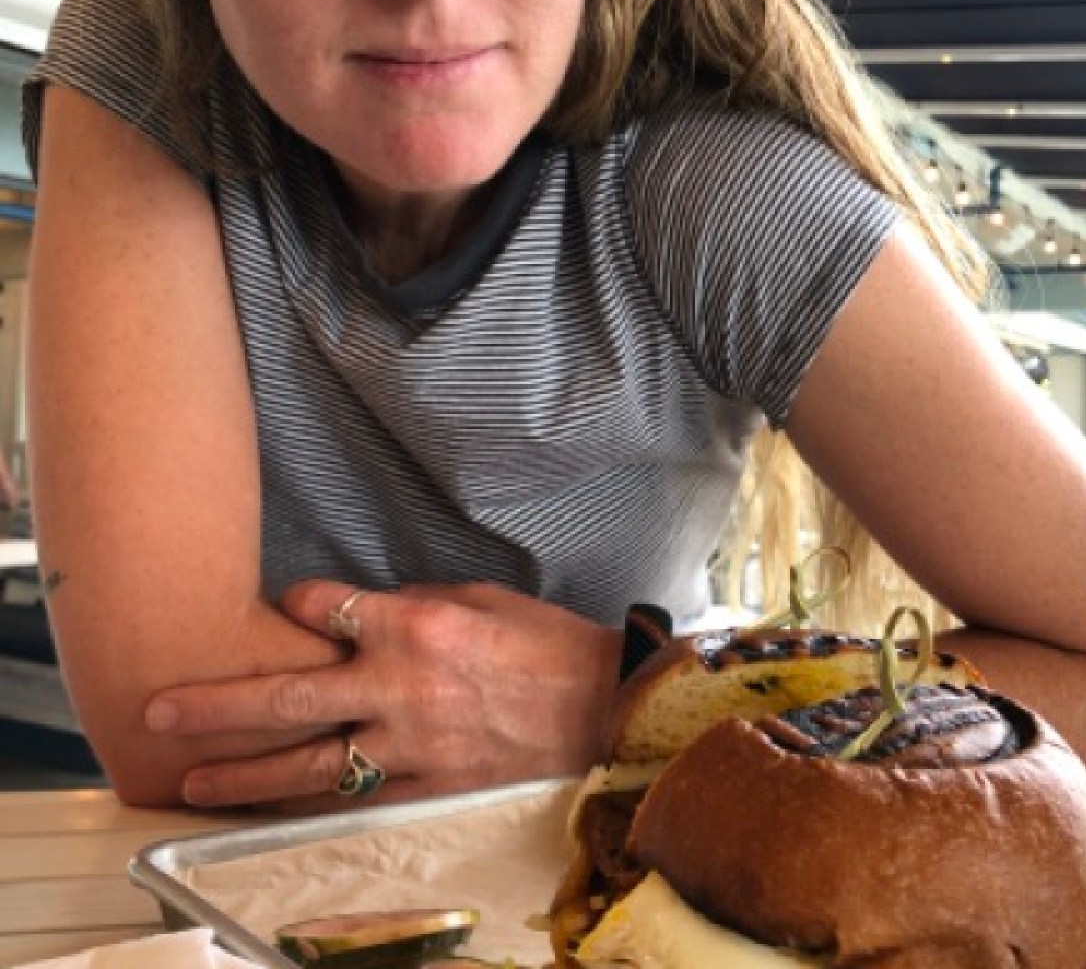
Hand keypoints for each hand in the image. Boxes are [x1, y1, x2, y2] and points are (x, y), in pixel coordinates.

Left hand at [143, 580, 623, 810]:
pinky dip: (311, 804)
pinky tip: (272, 811)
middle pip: (288, 695)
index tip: (283, 605)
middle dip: (217, 704)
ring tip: (192, 781)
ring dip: (245, 773)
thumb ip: (418, 603)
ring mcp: (411, 742)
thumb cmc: (548, 644)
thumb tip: (372, 609)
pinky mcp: (430, 785)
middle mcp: (400, 683)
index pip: (326, 607)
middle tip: (159, 713)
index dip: (297, 604)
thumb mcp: (483, 598)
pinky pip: (357, 798)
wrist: (602, 707)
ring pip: (309, 764)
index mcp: (416, 622)